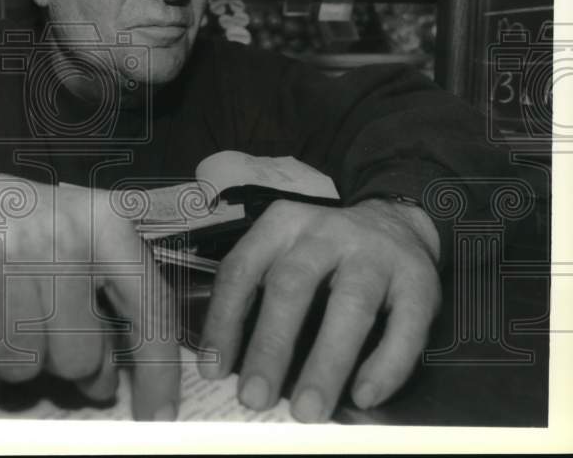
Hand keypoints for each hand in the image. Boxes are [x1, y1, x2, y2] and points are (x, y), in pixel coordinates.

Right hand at [0, 158, 180, 419]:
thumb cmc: (17, 228)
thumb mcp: (76, 244)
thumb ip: (101, 305)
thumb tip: (104, 382)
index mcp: (104, 223)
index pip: (149, 310)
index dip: (158, 372)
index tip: (160, 416)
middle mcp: (59, 235)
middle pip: (76, 358)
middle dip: (55, 359)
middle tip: (33, 326)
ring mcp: (1, 254)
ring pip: (20, 368)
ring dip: (5, 357)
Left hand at [198, 198, 440, 421]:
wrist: (395, 222)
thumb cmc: (324, 251)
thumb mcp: (283, 250)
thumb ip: (257, 292)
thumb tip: (227, 363)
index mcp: (282, 225)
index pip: (242, 270)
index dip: (224, 320)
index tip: (213, 369)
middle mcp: (326, 233)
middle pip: (292, 286)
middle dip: (270, 346)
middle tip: (254, 396)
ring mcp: (375, 254)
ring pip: (349, 307)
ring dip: (326, 363)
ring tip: (308, 409)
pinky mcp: (419, 281)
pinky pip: (404, 327)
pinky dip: (385, 365)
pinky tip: (364, 395)